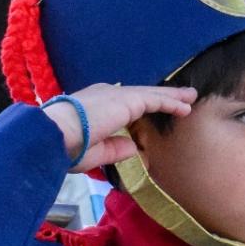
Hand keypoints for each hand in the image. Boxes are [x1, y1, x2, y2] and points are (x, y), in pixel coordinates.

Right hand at [44, 84, 197, 172]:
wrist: (54, 135)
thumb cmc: (66, 147)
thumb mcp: (95, 151)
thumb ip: (115, 148)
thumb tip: (134, 146)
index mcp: (95, 105)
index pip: (124, 103)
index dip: (141, 105)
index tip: (153, 107)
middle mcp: (106, 94)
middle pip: (141, 94)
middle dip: (162, 95)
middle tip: (182, 97)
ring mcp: (116, 95)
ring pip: (151, 94)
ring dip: (172, 96)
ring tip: (190, 98)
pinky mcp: (127, 100)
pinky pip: (155, 100)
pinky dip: (171, 103)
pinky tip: (185, 107)